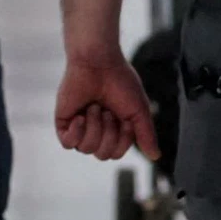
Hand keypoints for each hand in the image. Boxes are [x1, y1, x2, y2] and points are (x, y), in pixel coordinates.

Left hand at [52, 47, 157, 162]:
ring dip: (94, 127)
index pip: (116, 153)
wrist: (98, 62)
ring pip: (86, 149)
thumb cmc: (120, 81)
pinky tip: (80, 116)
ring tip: (94, 107)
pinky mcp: (64, 122)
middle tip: (107, 111)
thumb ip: (146, 134)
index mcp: (114, 129)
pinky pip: (68, 144)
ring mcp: (79, 127)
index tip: (125, 120)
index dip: (123, 140)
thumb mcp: (139, 110)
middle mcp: (96, 130)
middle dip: (108, 134)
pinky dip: (76, 132)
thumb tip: (156, 157)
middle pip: (102, 155)